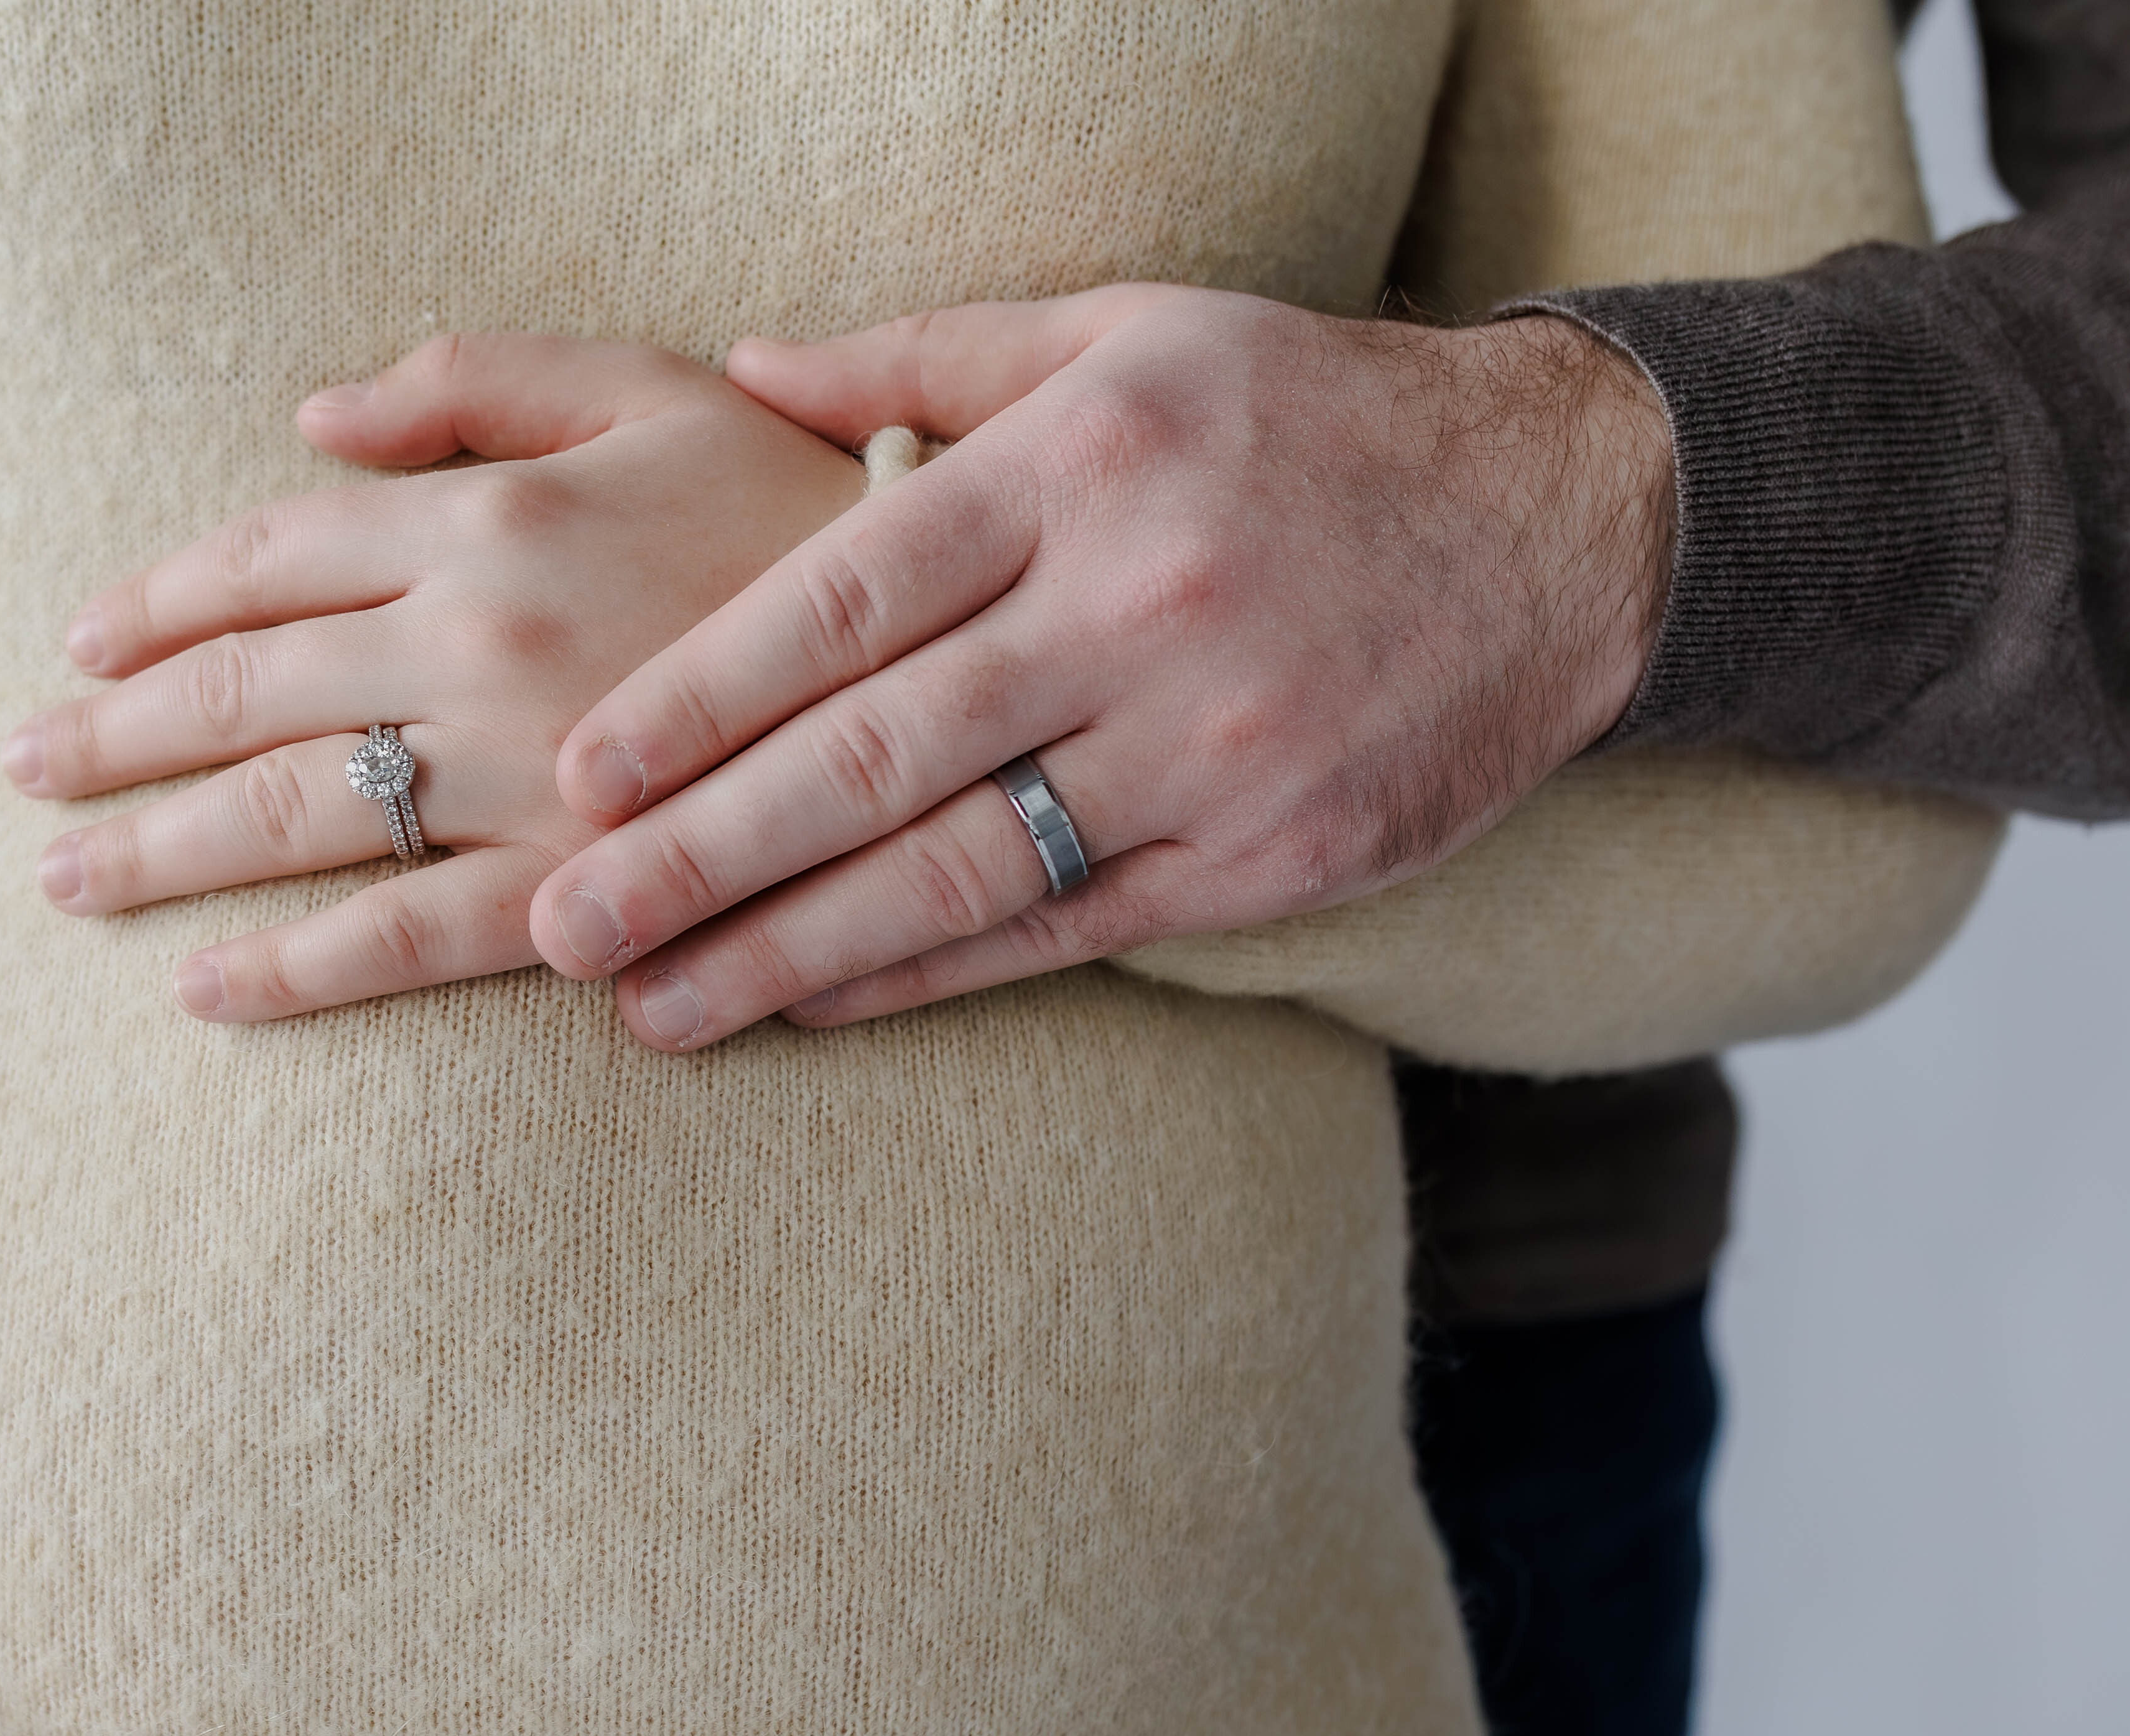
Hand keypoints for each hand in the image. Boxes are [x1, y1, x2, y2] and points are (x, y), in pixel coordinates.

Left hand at [13, 335, 866, 1020]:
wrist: (963, 651)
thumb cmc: (803, 507)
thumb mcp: (650, 388)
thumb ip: (475, 386)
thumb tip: (310, 414)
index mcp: (485, 516)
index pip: (264, 557)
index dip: (158, 603)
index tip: (82, 640)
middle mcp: (471, 643)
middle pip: (241, 693)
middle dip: (110, 737)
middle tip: (19, 767)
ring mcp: (513, 777)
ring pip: (284, 817)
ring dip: (154, 855)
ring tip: (63, 880)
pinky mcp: (569, 891)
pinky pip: (394, 941)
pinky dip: (286, 972)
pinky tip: (202, 991)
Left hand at [524, 285, 1675, 1049]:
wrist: (1567, 517)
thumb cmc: (1303, 416)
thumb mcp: (1122, 334)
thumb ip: (924, 359)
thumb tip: (742, 370)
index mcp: (1075, 468)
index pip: (844, 599)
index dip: (698, 695)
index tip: (581, 772)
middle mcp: (1133, 610)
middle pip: (874, 757)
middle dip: (699, 857)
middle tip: (561, 929)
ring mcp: (1205, 748)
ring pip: (954, 871)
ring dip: (783, 950)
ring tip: (650, 1008)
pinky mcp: (1264, 858)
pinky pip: (1060, 933)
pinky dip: (922, 974)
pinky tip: (809, 1002)